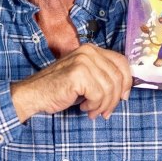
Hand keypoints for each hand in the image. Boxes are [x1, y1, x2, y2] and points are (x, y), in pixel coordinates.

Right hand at [10, 44, 131, 121]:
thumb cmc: (59, 88)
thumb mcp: (85, 76)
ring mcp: (83, 61)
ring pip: (110, 88)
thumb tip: (126, 89)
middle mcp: (88, 51)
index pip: (121, 62)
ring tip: (92, 110)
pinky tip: (84, 107)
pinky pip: (99, 94)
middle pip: (118, 77)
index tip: (124, 97)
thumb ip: (102, 75)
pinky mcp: (78, 74)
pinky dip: (94, 105)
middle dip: (114, 99)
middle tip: (105, 111)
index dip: (127, 81)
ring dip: (103, 105)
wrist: (34, 94)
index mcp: (91, 49)